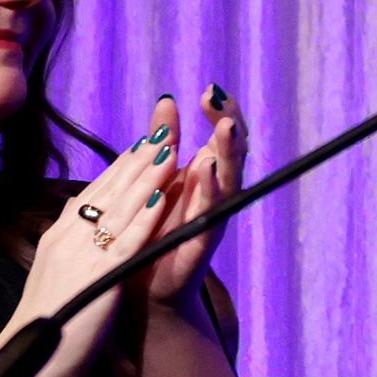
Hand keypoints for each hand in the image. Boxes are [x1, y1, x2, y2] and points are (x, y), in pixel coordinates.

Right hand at [4, 109, 186, 376]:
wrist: (22, 366)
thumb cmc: (44, 326)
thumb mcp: (56, 276)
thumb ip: (68, 246)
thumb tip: (76, 218)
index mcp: (59, 239)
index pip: (94, 193)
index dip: (121, 167)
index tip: (143, 142)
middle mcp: (67, 240)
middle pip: (108, 191)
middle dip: (137, 160)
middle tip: (164, 130)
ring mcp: (81, 258)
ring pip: (119, 208)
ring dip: (146, 177)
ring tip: (170, 149)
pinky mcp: (97, 280)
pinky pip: (125, 243)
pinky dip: (145, 219)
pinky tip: (164, 198)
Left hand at [144, 85, 248, 308]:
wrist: (143, 289)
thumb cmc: (153, 231)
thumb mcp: (156, 178)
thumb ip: (163, 141)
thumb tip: (167, 99)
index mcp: (207, 177)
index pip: (223, 137)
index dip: (222, 112)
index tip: (210, 87)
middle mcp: (217, 195)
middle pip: (233, 153)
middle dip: (230, 124)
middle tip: (218, 97)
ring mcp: (213, 218)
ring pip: (228, 180)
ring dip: (227, 154)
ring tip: (225, 127)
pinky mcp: (200, 243)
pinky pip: (210, 215)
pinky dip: (210, 192)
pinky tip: (206, 170)